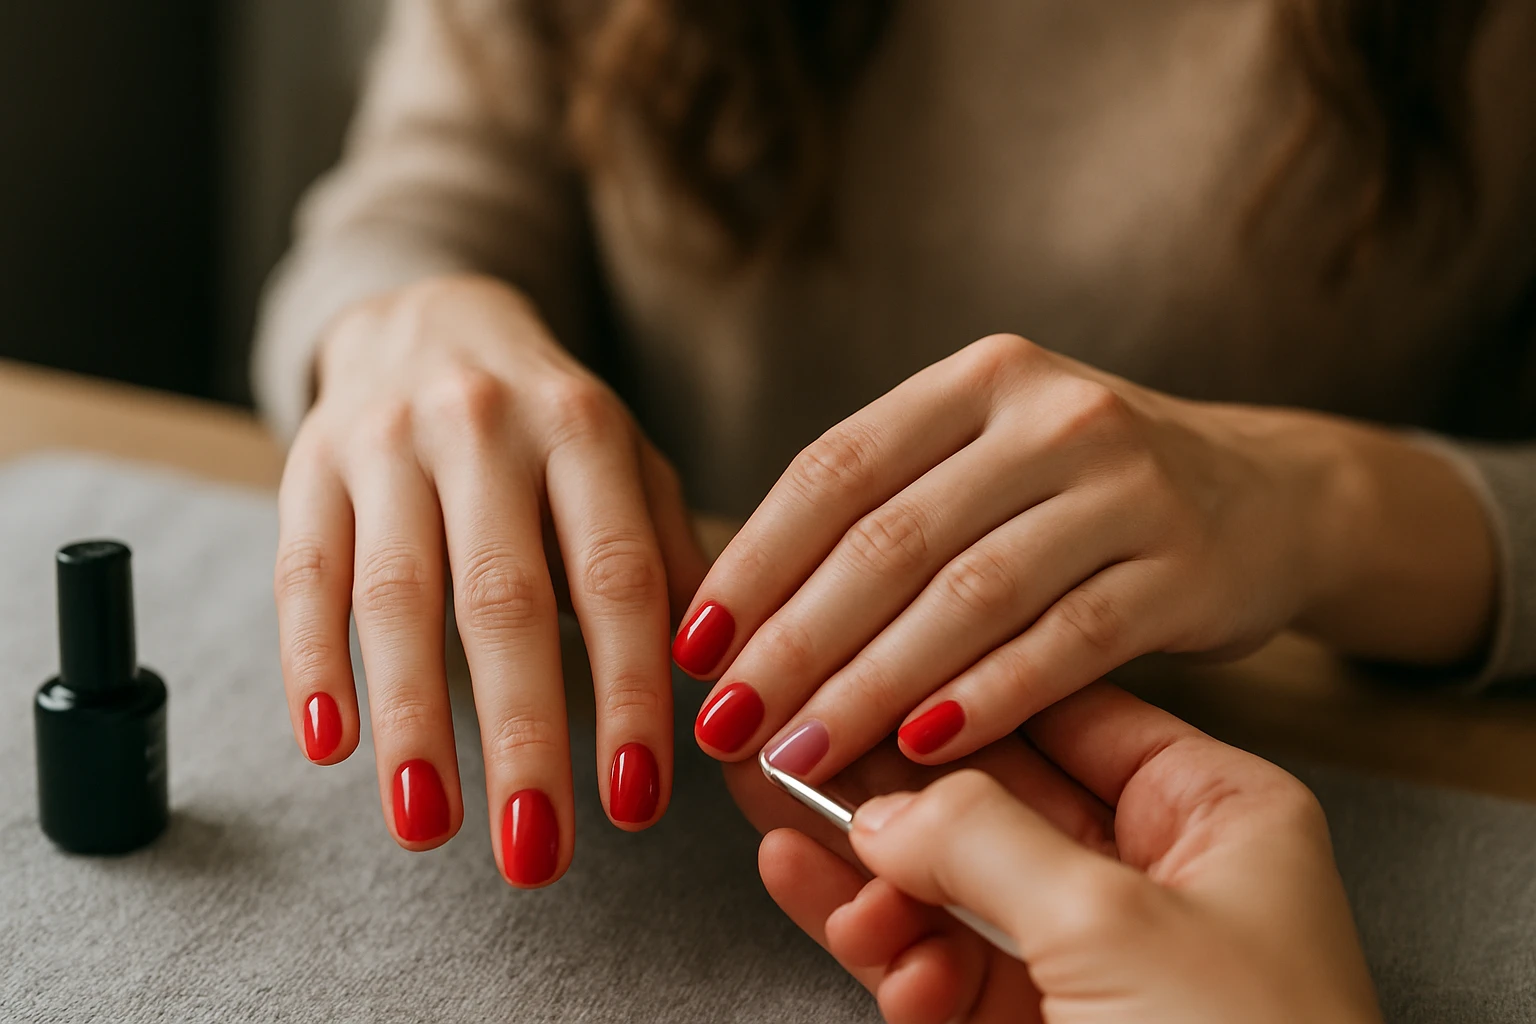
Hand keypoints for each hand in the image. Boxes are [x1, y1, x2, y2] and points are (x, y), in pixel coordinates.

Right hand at [273, 275, 705, 883]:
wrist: (429, 316)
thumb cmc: (549, 421)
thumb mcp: (628, 462)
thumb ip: (669, 556)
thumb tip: (717, 681)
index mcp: (585, 429)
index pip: (616, 577)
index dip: (629, 693)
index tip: (636, 803)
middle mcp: (485, 427)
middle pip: (504, 599)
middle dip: (523, 735)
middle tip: (536, 853)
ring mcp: (387, 443)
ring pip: (395, 595)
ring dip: (412, 723)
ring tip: (427, 829)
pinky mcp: (309, 466)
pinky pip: (304, 574)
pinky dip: (313, 664)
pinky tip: (330, 748)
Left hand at [677, 333, 1493, 777]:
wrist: (1266, 493)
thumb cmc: (1084, 492)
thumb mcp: (990, 460)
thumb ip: (887, 511)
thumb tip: (740, 617)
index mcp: (978, 379)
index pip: (834, 470)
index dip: (752, 563)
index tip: (691, 646)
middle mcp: (1050, 414)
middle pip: (891, 539)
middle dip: (794, 643)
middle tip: (726, 725)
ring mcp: (1125, 485)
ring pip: (969, 597)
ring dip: (872, 686)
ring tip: (801, 755)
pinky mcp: (1184, 565)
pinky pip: (1066, 643)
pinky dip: (987, 699)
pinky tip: (924, 750)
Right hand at [760, 684, 1382, 1023]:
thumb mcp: (1112, 924)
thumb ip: (982, 839)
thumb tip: (882, 806)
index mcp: (1216, 816)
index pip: (1066, 716)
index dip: (959, 697)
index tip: (864, 682)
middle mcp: (1156, 877)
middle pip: (994, 802)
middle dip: (894, 793)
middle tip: (797, 757)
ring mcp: (1095, 960)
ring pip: (955, 890)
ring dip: (879, 884)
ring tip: (802, 857)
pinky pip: (944, 970)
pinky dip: (890, 955)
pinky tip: (848, 930)